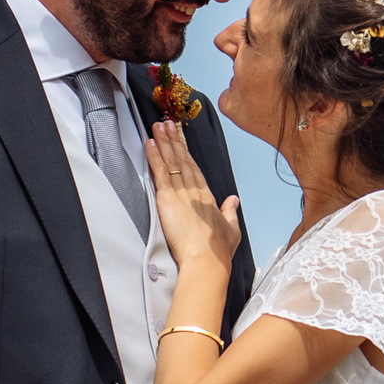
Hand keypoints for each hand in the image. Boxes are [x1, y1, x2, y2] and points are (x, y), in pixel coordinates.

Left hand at [146, 120, 242, 270]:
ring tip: (157, 126)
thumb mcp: (231, 229)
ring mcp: (181, 193)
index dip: (186, 152)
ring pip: (171, 161)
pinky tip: (150, 144)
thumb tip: (234, 200)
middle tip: (167, 123)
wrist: (207, 260)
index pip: (194, 169)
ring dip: (163, 142)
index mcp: (207, 198)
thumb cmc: (217, 250)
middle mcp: (195, 191)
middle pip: (182, 159)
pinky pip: (160, 172)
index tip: (181, 139)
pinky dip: (154, 156)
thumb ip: (231, 212)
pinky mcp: (168, 199)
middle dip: (174, 140)